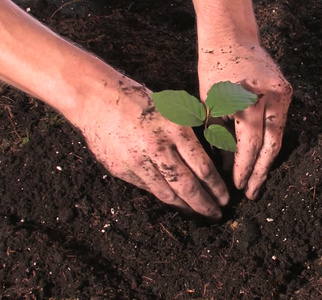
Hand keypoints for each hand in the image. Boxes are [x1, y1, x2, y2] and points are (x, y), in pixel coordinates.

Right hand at [75, 79, 228, 219]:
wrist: (97, 100)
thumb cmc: (140, 101)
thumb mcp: (172, 109)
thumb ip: (191, 133)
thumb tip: (212, 160)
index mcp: (175, 129)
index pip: (203, 167)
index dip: (216, 187)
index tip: (225, 198)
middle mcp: (157, 148)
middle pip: (187, 186)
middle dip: (205, 204)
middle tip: (217, 214)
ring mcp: (138, 162)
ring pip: (167, 193)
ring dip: (186, 207)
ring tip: (198, 214)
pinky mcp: (123, 171)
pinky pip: (149, 188)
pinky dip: (165, 197)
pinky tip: (175, 202)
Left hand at [197, 44, 291, 198]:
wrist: (232, 38)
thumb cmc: (214, 72)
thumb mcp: (210, 105)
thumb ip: (220, 135)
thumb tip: (228, 167)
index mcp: (244, 100)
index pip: (248, 144)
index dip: (244, 168)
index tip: (239, 186)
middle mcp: (267, 98)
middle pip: (270, 145)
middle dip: (260, 173)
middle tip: (253, 194)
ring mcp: (281, 93)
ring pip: (279, 136)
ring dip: (268, 161)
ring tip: (259, 181)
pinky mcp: (287, 91)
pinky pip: (281, 123)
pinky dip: (272, 140)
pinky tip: (264, 157)